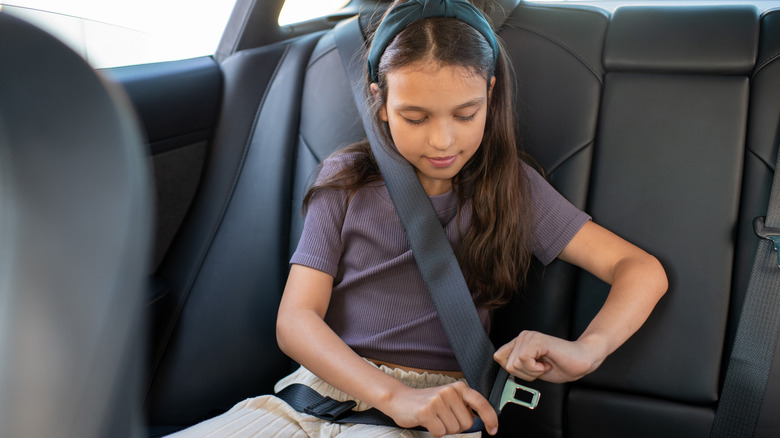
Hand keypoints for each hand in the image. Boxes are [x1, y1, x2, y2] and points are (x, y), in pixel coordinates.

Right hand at [381, 381, 497, 436]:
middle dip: (457, 426)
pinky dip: (434, 432)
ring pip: (454, 429)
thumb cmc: (427, 402)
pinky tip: (427, 422)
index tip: (493, 430)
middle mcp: (449, 391)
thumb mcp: (448, 399)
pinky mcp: (427, 411)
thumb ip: (464, 407)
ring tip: (434, 418)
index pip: (481, 402)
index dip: (490, 418)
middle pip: (467, 423)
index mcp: (458, 387)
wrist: (400, 399)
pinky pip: (440, 432)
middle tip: (443, 418)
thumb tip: (481, 422)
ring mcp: (438, 400)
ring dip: (444, 429)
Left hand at [494, 331, 606, 382]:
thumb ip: (516, 366)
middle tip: (541, 368)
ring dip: (532, 372)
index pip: (499, 357)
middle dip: (525, 373)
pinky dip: (536, 369)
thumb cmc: (560, 366)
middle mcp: (522, 336)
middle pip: (507, 365)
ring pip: (515, 364)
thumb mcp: (531, 370)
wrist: (581, 362)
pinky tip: (547, 363)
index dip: (515, 370)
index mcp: (519, 342)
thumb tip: (503, 366)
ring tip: (545, 364)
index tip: (531, 370)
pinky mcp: (537, 340)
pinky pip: (524, 360)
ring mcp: (529, 337)